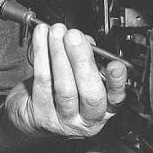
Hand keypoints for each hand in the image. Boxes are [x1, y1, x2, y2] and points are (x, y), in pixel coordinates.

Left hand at [4, 23, 126, 138]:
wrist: (35, 115)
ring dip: (59, 54)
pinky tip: (41, 38)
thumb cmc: (65, 93)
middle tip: (74, 37)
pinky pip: (42, 82)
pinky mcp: (42, 115)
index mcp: (105, 108)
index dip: (117, 82)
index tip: (115, 64)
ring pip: (64, 88)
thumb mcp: (83, 75)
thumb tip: (84, 40)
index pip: (116, 97)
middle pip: (89, 94)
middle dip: (82, 61)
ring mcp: (64, 119)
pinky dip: (41, 55)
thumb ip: (89, 58)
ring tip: (56, 33)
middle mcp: (88, 118)